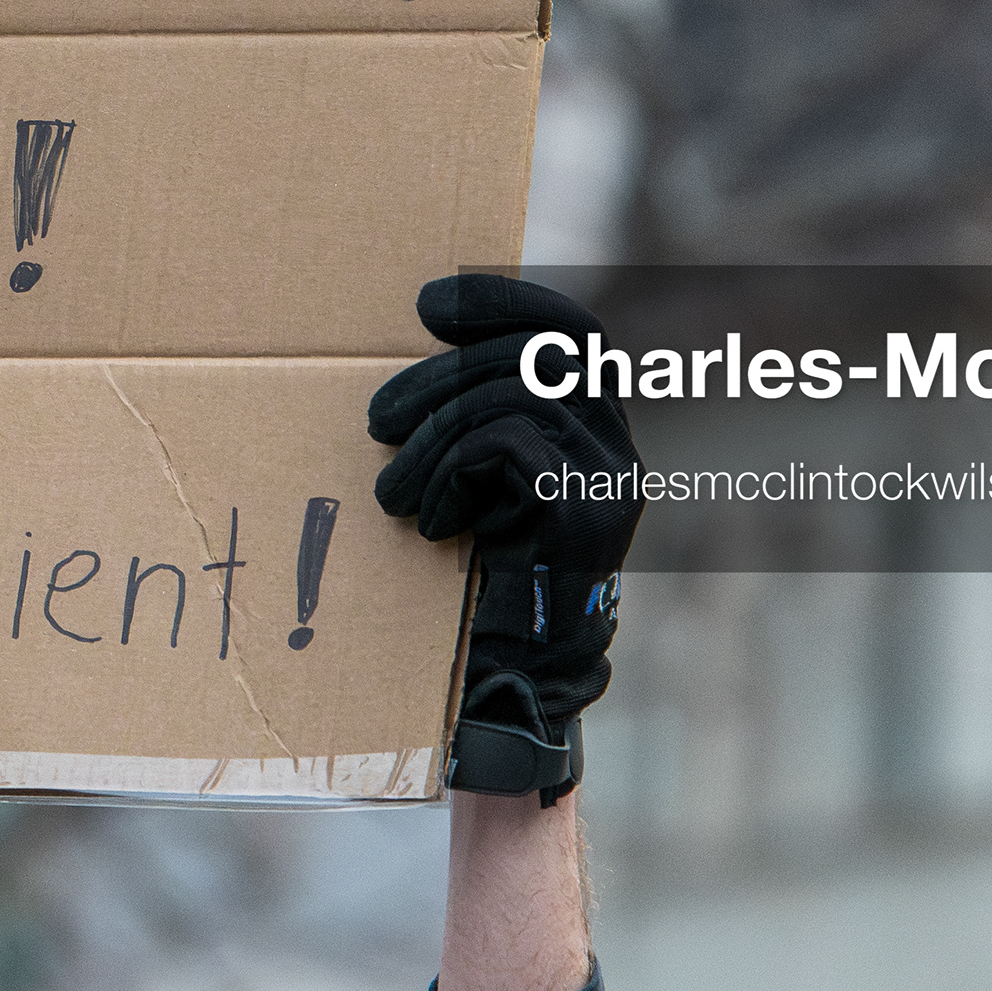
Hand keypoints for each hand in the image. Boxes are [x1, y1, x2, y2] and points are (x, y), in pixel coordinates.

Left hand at [367, 274, 640, 801]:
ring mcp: (608, 481)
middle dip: (444, 370)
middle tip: (376, 416)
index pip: (567, 330)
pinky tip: (429, 523)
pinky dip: (450, 474)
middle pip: (538, 350)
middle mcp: (615, 449)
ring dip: (430, 436)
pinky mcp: (584, 513)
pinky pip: (506, 444)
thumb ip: (474, 426)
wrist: (508, 690)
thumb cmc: (474, 591)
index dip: (502, 300)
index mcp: (593, 433)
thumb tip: (421, 351)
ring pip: (514, 394)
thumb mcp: (474, 489)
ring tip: (388, 491)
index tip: (429, 303)